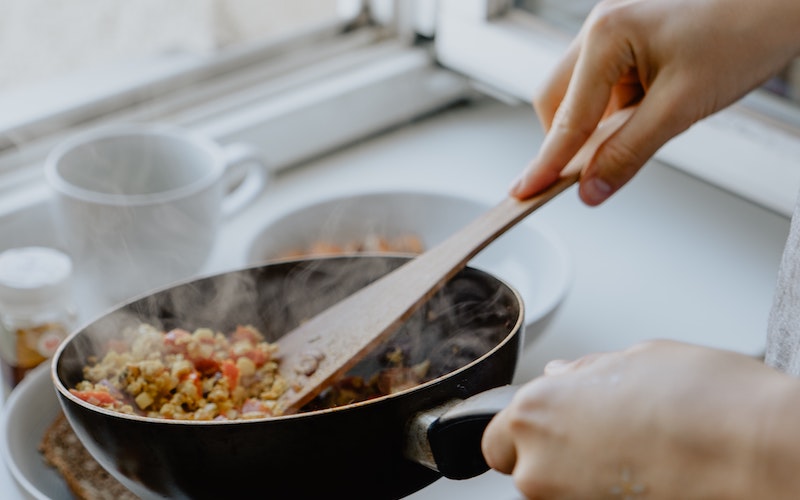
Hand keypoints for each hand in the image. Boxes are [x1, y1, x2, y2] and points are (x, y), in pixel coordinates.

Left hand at [481, 340, 799, 498]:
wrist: (767, 458)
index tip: (555, 426)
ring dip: (582, 479)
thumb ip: (587, 372)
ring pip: (558, 493)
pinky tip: (647, 479)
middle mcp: (540, 464)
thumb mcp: (642, 359)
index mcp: (537, 409)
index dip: (528, 430)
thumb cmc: (712, 403)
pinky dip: (604, 496)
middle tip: (606, 439)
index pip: (498, 436)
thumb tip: (564, 376)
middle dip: (555, 455)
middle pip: (526, 469)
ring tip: (637, 458)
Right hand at [511, 0, 799, 205]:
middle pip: (556, 100)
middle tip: (588, 173)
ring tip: (647, 127)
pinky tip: (650, 112)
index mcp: (607, 35)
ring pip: (579, 94)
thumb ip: (629, 152)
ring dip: (598, 124)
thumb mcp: (682, 107)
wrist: (783, 3)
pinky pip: (604, 85)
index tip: (526, 192)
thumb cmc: (744, 34)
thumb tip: (592, 188)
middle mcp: (601, 27)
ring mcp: (613, 29)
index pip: (566, 116)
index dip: (547, 162)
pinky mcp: (629, 39)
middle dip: (570, 139)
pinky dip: (617, 110)